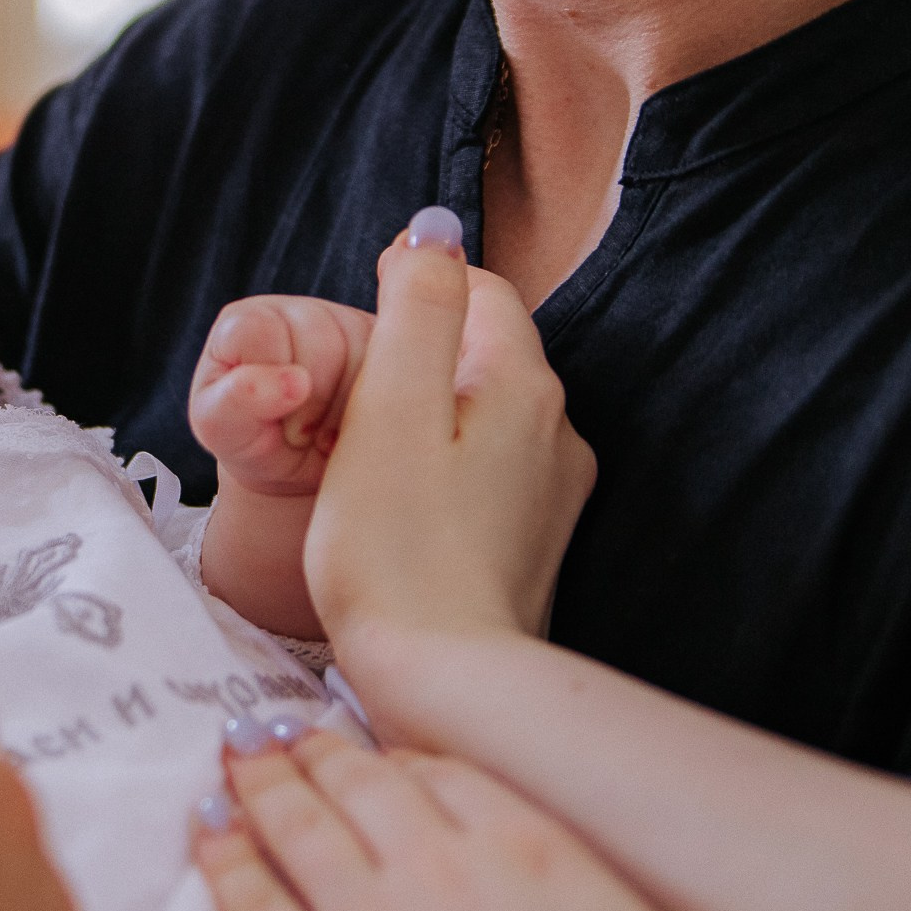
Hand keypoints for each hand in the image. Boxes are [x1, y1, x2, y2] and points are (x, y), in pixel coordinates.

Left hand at [190, 296, 375, 495]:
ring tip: (326, 435)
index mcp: (248, 321)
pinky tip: (358, 427)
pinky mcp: (387, 346)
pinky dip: (382, 409)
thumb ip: (236, 401)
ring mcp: (349, 323)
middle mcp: (299, 312)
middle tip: (301, 435)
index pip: (261, 330)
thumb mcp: (222, 428)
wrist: (295, 465)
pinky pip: (405, 368)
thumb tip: (294, 382)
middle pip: (323, 342)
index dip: (270, 383)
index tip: (270, 420)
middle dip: (314, 403)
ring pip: (369, 354)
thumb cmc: (250, 439)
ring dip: (349, 410)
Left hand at [195, 731, 750, 910]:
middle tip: (285, 731)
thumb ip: (580, 887)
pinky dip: (224, 858)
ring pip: (298, 823)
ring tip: (238, 756)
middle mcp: (442, 867)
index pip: (444, 773)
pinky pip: (251, 903)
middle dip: (319, 751)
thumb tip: (546, 869)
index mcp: (530, 850)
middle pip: (362, 783)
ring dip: (262, 781)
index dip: (401, 760)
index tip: (378, 753)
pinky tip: (209, 832)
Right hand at [304, 227, 593, 646]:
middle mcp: (557, 429)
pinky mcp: (536, 543)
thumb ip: (416, 308)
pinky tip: (408, 514)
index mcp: (522, 384)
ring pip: (486, 416)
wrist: (443, 679)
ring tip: (374, 468)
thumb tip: (433, 230)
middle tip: (353, 413)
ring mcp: (554, 491)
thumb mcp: (390, 408)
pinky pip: (490, 474)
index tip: (358, 339)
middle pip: (482, 352)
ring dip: (432, 422)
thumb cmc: (395, 547)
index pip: (478, 288)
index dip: (412, 292)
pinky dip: (447, 475)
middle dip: (419, 362)